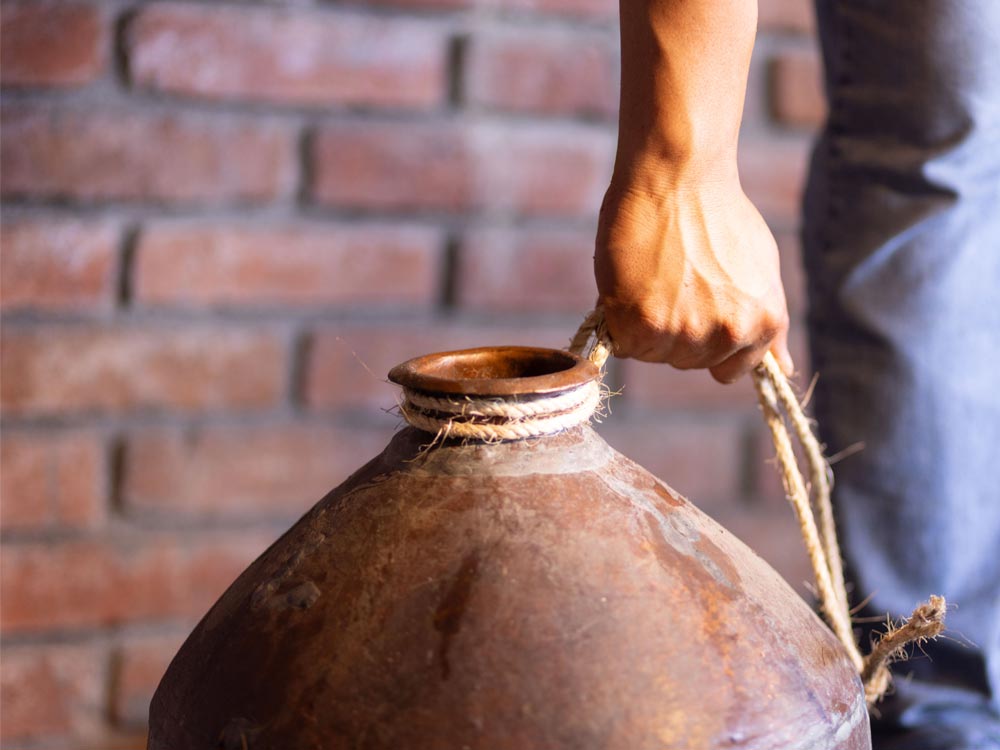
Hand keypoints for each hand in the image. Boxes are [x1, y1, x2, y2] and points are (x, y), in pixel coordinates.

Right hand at [595, 176, 793, 382]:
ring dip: (645, 327)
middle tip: (671, 281)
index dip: (707, 343)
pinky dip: (619, 322)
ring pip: (653, 355)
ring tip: (651, 279)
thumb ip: (769, 324)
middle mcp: (728, 334)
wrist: (678, 176)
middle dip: (675, 331)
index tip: (696, 310)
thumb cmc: (718, 214)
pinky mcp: (642, 324)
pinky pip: (623, 344)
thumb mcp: (762, 271)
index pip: (727, 371)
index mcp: (763, 322)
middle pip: (687, 362)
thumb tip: (784, 368)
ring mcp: (684, 332)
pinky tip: (630, 286)